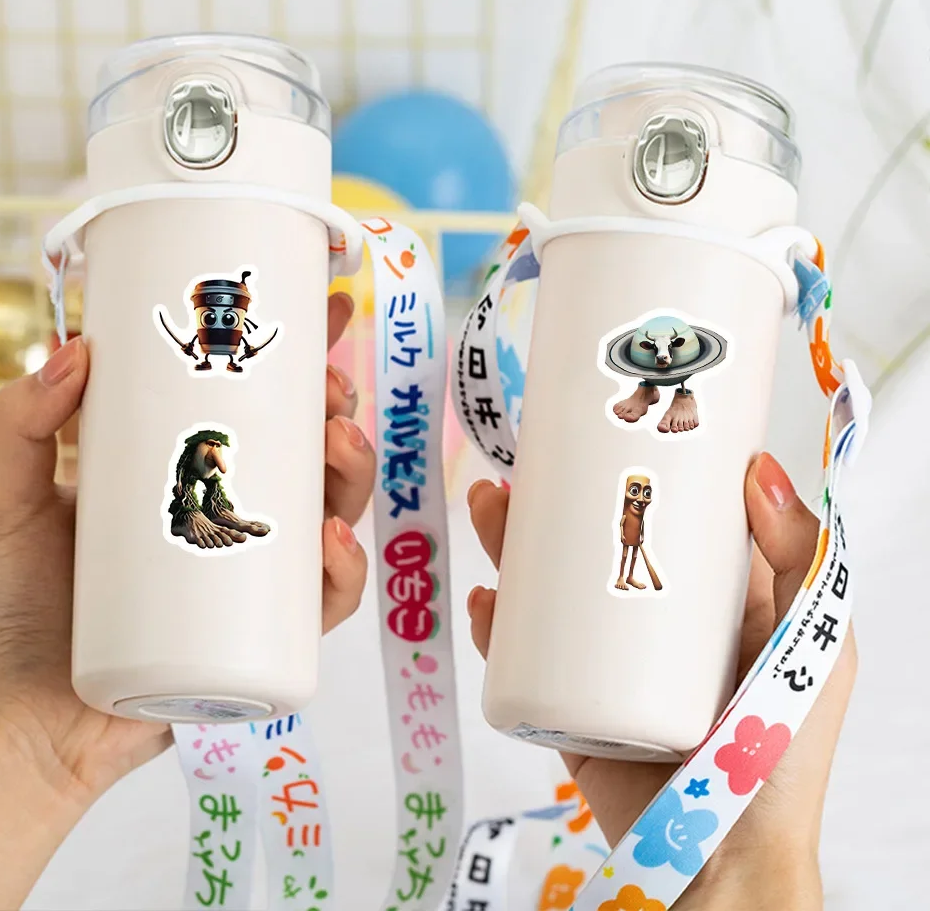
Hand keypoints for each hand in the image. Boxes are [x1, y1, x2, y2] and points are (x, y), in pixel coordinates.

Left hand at [0, 292, 372, 909]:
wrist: (30, 716)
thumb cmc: (25, 605)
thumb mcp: (15, 498)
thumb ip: (25, 422)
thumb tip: (76, 349)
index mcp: (196, 474)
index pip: (260, 406)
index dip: (301, 358)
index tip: (323, 310)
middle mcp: (240, 518)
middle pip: (314, 454)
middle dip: (340, 412)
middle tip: (330, 390)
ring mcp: (260, 577)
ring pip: (337, 513)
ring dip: (354, 473)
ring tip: (336, 445)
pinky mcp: (270, 634)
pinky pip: (326, 600)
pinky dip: (343, 569)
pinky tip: (328, 541)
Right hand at [466, 454, 855, 909]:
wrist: (719, 859)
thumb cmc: (779, 754)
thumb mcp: (812, 642)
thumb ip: (800, 557)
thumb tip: (759, 466)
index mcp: (706, 603)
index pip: (660, 525)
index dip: (624, 480)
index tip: (594, 438)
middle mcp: (647, 627)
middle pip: (584, 552)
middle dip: (546, 510)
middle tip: (518, 474)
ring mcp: (601, 668)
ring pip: (544, 596)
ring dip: (510, 550)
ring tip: (491, 511)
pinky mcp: (565, 710)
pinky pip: (519, 661)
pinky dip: (495, 629)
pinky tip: (485, 602)